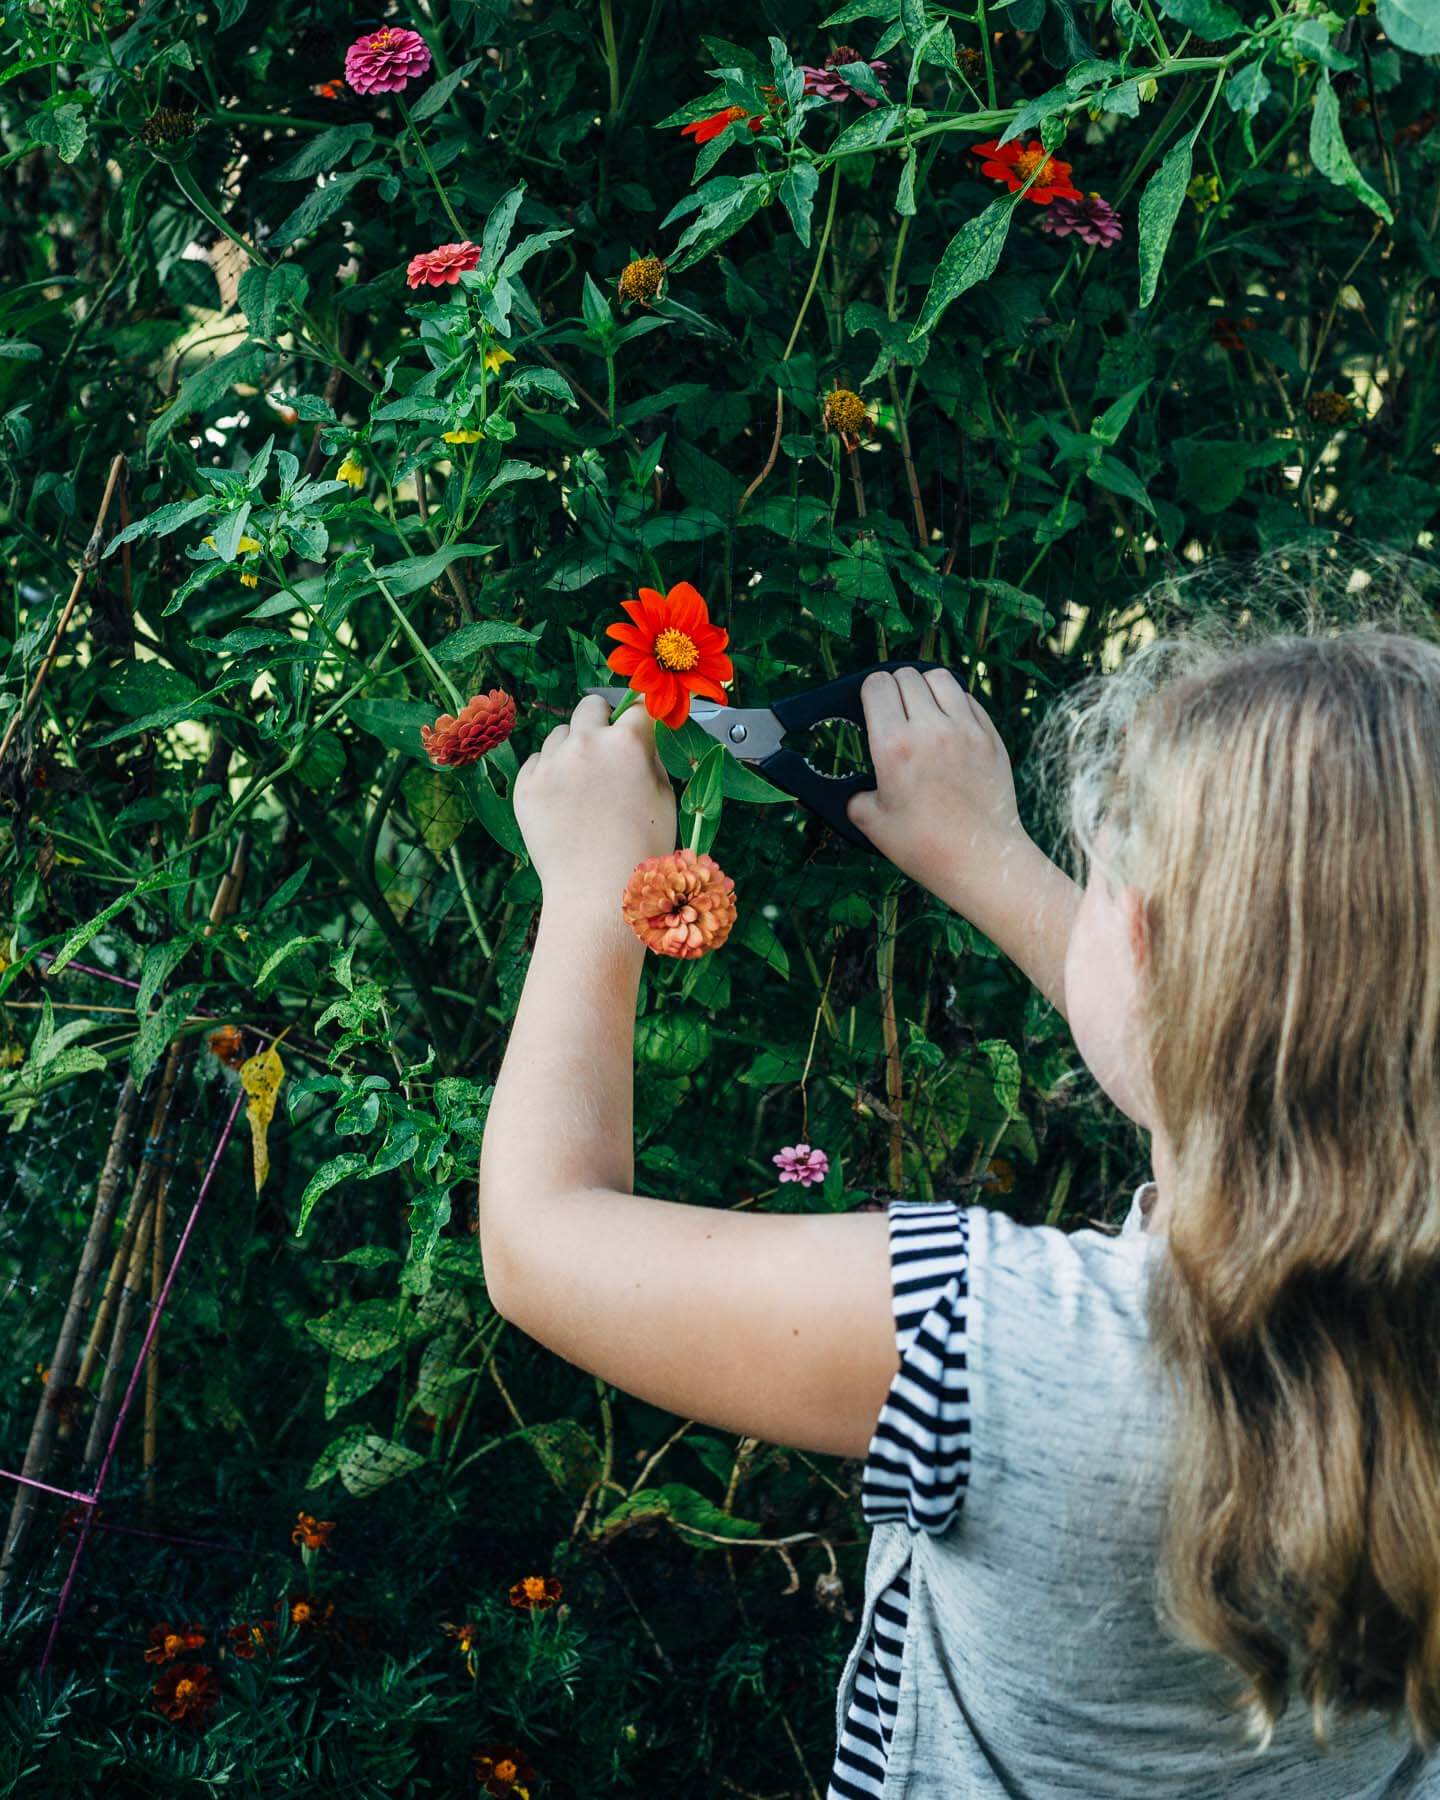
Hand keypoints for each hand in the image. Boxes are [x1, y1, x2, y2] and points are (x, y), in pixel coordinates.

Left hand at [513, 695, 676, 906]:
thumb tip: (641, 740)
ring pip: (561, 735)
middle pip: (591, 706)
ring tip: (583, 789)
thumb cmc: (640, 853)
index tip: (639, 723)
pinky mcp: (525, 785)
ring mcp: (551, 763)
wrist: (596, 896)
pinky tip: (563, 805)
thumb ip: (651, 761)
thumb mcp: (665, 801)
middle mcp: (586, 744)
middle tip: (606, 750)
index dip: (641, 714)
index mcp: (628, 744)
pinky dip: (549, 775)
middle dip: (601, 721)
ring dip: (573, 750)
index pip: (638, 705)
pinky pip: (537, 762)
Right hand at [845, 667, 1029, 902]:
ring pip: (939, 678)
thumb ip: (854, 794)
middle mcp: (930, 729)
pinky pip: (967, 699)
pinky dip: (953, 702)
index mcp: (894, 746)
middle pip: (906, 675)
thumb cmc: (924, 846)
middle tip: (894, 710)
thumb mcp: (871, 822)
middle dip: (894, 688)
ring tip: (922, 708)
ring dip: (924, 687)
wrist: (981, 860)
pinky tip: (947, 724)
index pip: (876, 685)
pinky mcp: (990, 737)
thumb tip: (854, 786)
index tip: (870, 706)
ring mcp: (965, 730)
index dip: (869, 692)